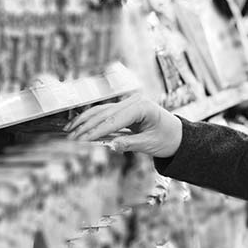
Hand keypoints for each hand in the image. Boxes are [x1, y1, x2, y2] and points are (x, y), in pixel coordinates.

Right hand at [65, 95, 183, 157]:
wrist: (178, 135)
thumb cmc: (167, 139)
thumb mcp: (150, 144)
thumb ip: (130, 144)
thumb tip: (111, 146)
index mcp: (142, 106)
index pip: (114, 119)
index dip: (97, 131)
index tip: (82, 140)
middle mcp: (134, 101)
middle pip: (104, 113)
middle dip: (86, 126)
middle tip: (70, 139)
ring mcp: (128, 103)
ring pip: (101, 111)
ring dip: (84, 121)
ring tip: (69, 132)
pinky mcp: (124, 109)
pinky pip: (105, 113)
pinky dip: (91, 120)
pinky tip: (79, 126)